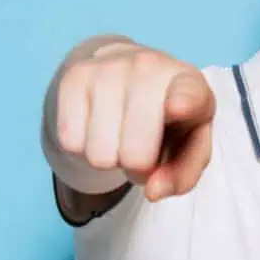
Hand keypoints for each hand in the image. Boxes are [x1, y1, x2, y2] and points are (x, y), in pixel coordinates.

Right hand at [53, 41, 215, 200]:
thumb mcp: (189, 146)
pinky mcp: (75, 76)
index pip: (187, 95)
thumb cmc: (168, 118)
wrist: (130, 72)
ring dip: (109, 158)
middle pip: (134, 154)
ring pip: (98, 154)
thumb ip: (182, 175)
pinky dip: (83, 147)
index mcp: (189, 84)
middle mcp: (149, 68)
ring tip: (120, 135)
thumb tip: (152, 191)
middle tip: (142, 149)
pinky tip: (98, 127)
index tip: (179, 107)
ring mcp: (109, 68)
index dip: (182, 104)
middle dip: (137, 167)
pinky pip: (70, 142)